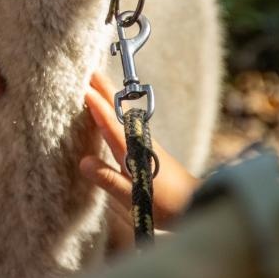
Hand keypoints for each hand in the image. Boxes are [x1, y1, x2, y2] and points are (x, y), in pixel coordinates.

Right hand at [81, 72, 197, 248]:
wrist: (195, 204)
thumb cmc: (166, 203)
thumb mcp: (134, 197)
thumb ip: (109, 180)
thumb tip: (83, 162)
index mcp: (132, 151)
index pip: (111, 124)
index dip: (97, 106)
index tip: (84, 88)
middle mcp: (139, 142)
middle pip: (119, 111)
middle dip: (105, 91)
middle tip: (90, 72)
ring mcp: (145, 143)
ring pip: (124, 114)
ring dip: (110, 98)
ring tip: (98, 85)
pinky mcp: (148, 149)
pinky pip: (127, 123)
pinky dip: (117, 111)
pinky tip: (114, 114)